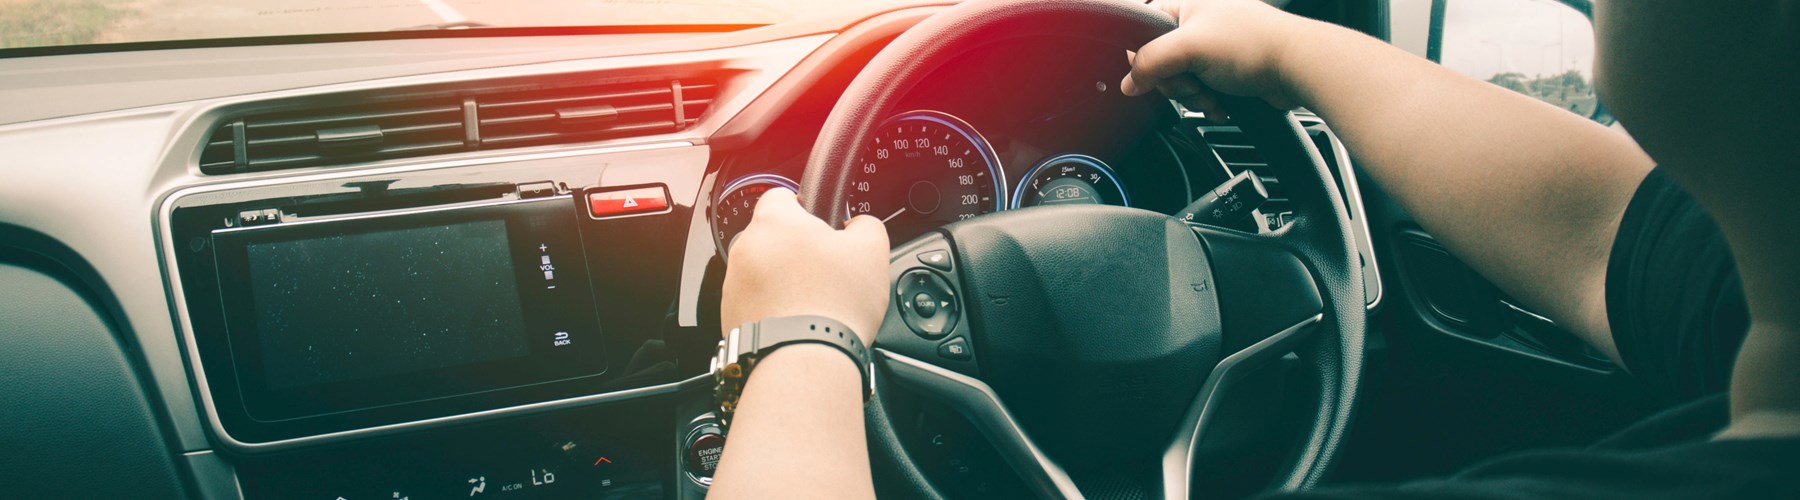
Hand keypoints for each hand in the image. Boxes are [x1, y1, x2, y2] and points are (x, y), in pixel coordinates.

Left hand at [721, 188, 889, 346]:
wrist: (802, 360)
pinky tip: (798, 322)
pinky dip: (773, 309)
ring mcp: (733, 284)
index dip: (806, 208)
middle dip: (797, 250)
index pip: (782, 195)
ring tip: (814, 303)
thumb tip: (860, 226)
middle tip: (827, 271)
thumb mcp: (871, 251)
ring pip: (763, 272)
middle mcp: (745, 248)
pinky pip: (755, 303)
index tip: (822, 226)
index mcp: (775, 222)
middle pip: (773, 238)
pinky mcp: (730, 316)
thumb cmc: (832, 305)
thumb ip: (866, 225)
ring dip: (783, 281)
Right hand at [1121, 0, 1312, 118]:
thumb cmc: (1253, 44)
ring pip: (1182, 81)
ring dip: (1194, 96)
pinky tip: (1221, 103)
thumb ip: (1149, 62)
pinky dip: (1209, 102)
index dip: (1144, 56)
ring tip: (1212, 94)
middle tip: (1193, 82)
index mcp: (1187, 6)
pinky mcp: (1228, 72)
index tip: (1152, 73)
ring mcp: (1215, 49)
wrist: (1297, 67)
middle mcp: (1201, 24)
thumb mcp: (1189, 47)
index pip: (1144, 29)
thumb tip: (1129, 82)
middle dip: (1176, 82)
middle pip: (1161, 62)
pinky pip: (1203, 92)